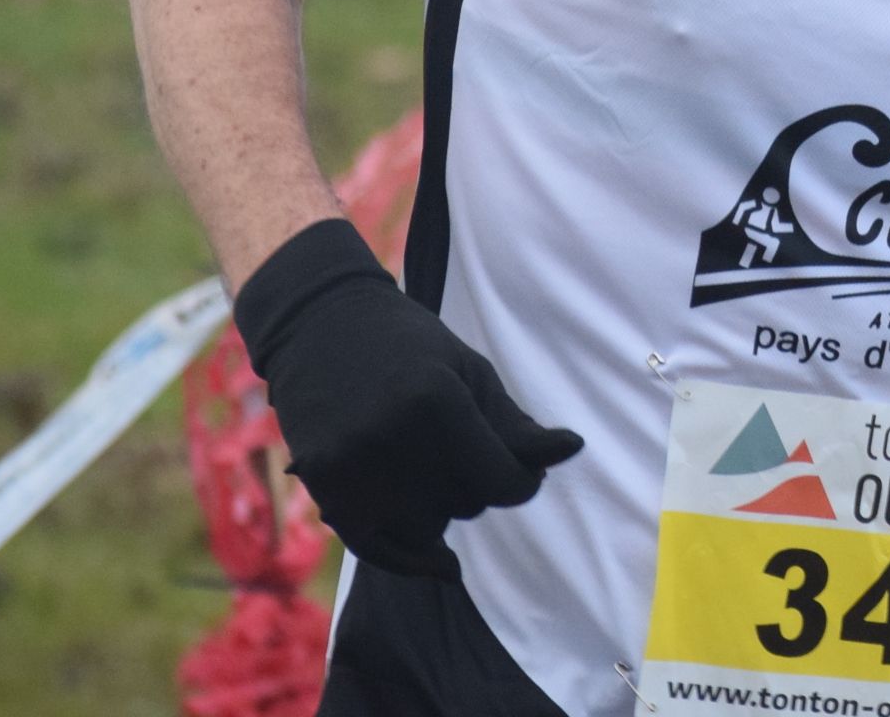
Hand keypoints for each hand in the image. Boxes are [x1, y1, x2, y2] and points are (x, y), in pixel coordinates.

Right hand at [234, 218, 583, 576]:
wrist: (318, 325)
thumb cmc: (410, 346)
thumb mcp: (471, 372)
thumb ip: (515, 426)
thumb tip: (571, 450)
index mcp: (437, 401)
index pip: (503, 481)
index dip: (522, 480)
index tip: (524, 468)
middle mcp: (392, 439)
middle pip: (467, 504)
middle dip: (476, 484)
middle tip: (455, 444)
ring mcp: (352, 468)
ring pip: (428, 530)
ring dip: (439, 511)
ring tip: (424, 463)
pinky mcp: (324, 488)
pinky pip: (380, 550)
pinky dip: (412, 559)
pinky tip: (443, 564)